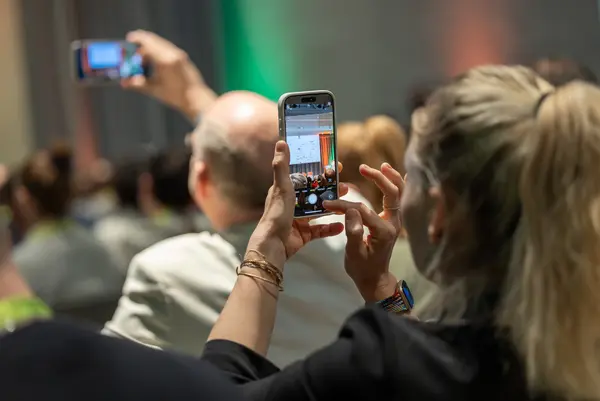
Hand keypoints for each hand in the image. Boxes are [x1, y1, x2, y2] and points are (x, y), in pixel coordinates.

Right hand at [122, 30, 216, 120]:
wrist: (197, 99)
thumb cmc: (176, 97)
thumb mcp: (155, 90)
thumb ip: (138, 84)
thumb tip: (124, 83)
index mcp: (164, 60)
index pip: (147, 42)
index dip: (136, 39)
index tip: (129, 39)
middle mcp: (173, 54)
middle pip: (153, 40)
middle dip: (142, 42)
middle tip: (133, 47)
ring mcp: (179, 54)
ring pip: (161, 43)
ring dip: (151, 46)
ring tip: (144, 58)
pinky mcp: (183, 57)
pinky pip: (168, 48)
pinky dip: (159, 50)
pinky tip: (155, 61)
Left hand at [247, 142, 344, 269]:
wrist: (273, 245)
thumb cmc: (276, 215)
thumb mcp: (281, 187)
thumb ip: (282, 166)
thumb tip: (281, 142)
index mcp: (286, 191)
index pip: (306, 176)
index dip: (320, 171)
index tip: (336, 167)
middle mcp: (292, 204)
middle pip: (316, 193)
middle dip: (331, 190)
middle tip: (346, 187)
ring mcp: (298, 220)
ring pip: (320, 210)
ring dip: (334, 206)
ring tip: (348, 204)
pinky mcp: (303, 235)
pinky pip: (320, 230)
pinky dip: (331, 228)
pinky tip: (342, 225)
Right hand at [324, 163, 404, 301]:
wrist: (374, 278)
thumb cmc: (362, 268)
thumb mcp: (353, 253)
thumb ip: (353, 232)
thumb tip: (351, 210)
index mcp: (384, 231)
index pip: (363, 210)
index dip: (345, 205)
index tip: (329, 203)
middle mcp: (394, 223)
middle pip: (393, 193)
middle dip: (379, 178)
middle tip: (363, 168)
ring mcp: (395, 220)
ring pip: (399, 193)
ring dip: (391, 178)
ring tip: (382, 166)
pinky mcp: (392, 219)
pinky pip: (398, 198)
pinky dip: (397, 184)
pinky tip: (394, 174)